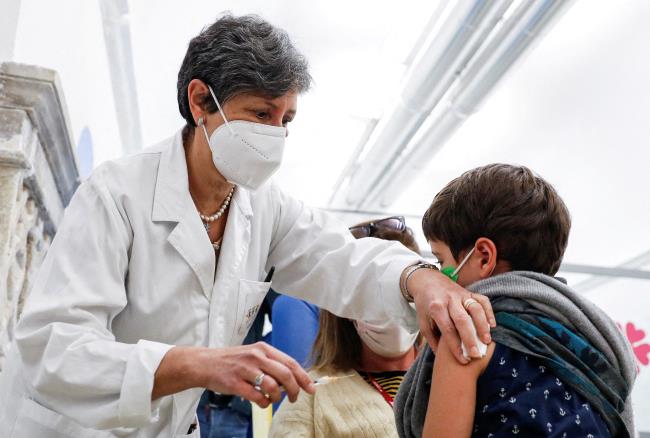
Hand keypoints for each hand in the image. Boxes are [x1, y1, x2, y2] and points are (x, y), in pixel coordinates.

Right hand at [153, 342, 314, 407]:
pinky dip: (264, 403)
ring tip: (273, 400)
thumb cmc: (232, 360)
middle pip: (285, 374)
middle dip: (294, 389)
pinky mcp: (235, 383)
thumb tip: (292, 379)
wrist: (204, 363)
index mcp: (263, 348)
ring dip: (277, 397)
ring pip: (272, 386)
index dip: (303, 377)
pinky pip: (257, 397)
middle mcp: (256, 356)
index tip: (311, 388)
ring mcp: (245, 369)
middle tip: (294, 398)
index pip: (290, 362)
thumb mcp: (253, 354)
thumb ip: (271, 363)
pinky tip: (262, 402)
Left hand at [407, 268, 495, 363]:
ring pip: (475, 308)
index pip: (447, 329)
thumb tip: (441, 357)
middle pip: (462, 319)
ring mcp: (461, 295)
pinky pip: (482, 300)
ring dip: (482, 325)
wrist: (427, 281)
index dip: (455, 346)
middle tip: (477, 354)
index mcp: (436, 308)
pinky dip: (489, 311)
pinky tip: (492, 325)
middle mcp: (449, 300)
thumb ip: (432, 339)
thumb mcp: (423, 321)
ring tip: (487, 341)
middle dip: (470, 338)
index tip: (463, 360)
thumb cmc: (426, 305)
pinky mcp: (469, 291)